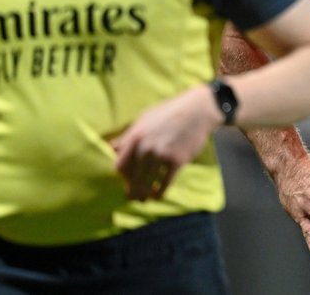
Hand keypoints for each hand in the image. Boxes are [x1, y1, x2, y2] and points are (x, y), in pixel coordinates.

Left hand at [111, 84, 222, 200]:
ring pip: (148, 183)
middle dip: (132, 191)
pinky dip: (160, 192)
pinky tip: (158, 195)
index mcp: (135, 137)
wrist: (197, 110)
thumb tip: (112, 148)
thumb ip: (128, 136)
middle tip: (133, 198)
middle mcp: (146, 147)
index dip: (122, 177)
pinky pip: (165, 183)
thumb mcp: (144, 119)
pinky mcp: (177, 161)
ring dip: (145, 195)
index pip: (120, 165)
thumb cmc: (168, 113)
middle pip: (133, 178)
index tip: (125, 181)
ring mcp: (162, 155)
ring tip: (145, 199)